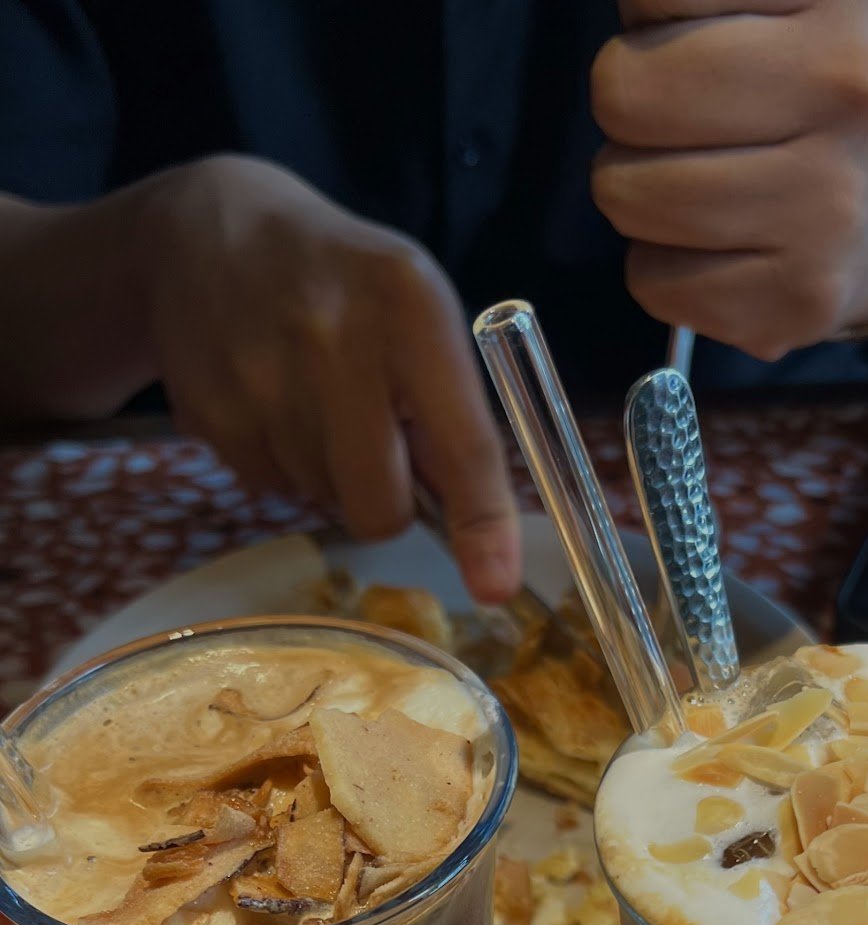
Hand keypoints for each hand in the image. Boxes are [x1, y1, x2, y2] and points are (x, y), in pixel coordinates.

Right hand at [137, 156, 518, 599]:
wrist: (206, 230)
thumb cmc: (341, 280)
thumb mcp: (414, 310)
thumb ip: (449, 411)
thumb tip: (478, 531)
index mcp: (409, 304)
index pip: (462, 443)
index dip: (482, 524)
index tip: (495, 585)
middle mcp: (334, 339)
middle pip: (381, 506)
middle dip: (387, 502)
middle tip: (374, 445)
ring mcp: (262, 378)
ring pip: (325, 502)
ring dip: (330, 473)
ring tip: (312, 396)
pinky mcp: (211, 413)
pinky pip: (271, 488)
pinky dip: (281, 461)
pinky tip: (270, 398)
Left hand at [591, 0, 867, 357]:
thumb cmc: (788, 90)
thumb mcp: (755, 5)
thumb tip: (630, 30)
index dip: (650, 20)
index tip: (699, 35)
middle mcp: (853, 90)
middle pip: (624, 95)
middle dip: (628, 107)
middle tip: (681, 120)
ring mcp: (834, 204)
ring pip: (627, 196)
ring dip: (635, 192)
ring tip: (698, 182)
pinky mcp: (802, 297)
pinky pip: (651, 281)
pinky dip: (661, 268)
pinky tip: (717, 246)